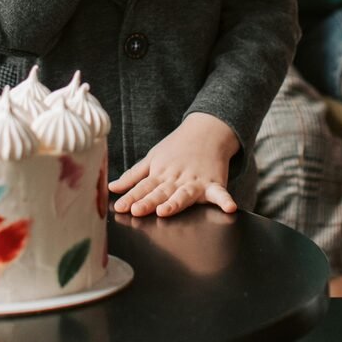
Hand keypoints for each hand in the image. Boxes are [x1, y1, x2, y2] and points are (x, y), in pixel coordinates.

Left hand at [109, 114, 238, 217]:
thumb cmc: (176, 148)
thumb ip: (133, 176)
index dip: (131, 197)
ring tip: (166, 210)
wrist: (206, 131)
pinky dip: (225, 200)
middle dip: (148, 202)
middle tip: (137, 210)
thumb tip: (111, 188)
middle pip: (160, 192)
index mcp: (160, 173)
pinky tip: (229, 208)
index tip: (120, 207)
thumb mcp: (152, 158)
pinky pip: (220, 193)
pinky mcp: (213, 183)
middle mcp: (176, 178)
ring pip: (183, 194)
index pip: (143, 187)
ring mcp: (195, 181)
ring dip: (175, 202)